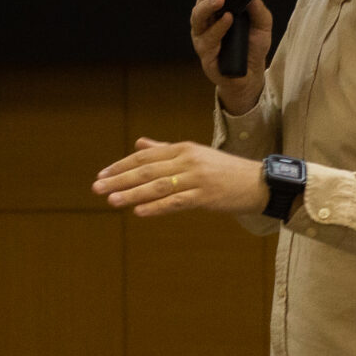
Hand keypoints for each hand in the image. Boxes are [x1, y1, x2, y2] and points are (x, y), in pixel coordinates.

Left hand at [95, 138, 267, 216]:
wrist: (258, 182)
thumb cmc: (225, 171)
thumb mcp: (195, 155)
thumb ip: (165, 150)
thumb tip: (138, 143)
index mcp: (183, 148)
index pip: (145, 156)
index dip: (121, 165)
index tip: (102, 174)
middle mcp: (188, 160)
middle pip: (147, 169)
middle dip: (120, 179)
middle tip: (97, 187)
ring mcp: (197, 178)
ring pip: (157, 185)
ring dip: (132, 193)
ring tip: (111, 200)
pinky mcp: (206, 196)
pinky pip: (176, 202)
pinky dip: (156, 207)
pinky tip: (139, 212)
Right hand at [190, 0, 270, 113]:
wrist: (252, 74)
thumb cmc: (252, 46)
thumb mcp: (262, 23)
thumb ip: (258, 7)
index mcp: (216, 7)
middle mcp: (206, 20)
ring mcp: (203, 36)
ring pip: (197, 16)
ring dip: (208, 5)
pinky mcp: (205, 53)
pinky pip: (208, 39)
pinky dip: (218, 28)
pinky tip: (227, 20)